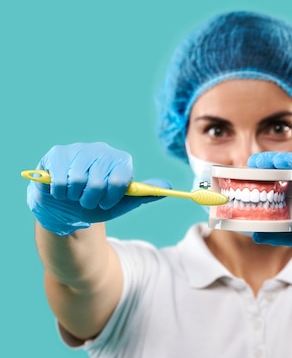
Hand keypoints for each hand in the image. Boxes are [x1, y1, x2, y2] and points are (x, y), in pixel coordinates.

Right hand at [26, 142, 169, 235]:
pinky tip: (62, 189)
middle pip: (98, 182)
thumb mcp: (121, 203)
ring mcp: (79, 149)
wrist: (67, 207)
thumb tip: (167, 187)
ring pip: (77, 180)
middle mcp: (102, 150)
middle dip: (91, 200)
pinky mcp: (58, 153)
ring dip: (74, 196)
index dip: (110, 197)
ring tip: (74, 194)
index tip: (105, 202)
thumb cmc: (96, 203)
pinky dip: (60, 192)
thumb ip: (143, 194)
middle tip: (87, 200)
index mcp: (120, 160)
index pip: (120, 181)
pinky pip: (59, 178)